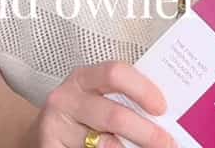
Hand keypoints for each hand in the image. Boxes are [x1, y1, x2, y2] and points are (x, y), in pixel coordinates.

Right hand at [24, 62, 176, 147]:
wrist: (45, 134)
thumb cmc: (84, 117)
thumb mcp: (98, 100)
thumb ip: (124, 101)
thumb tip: (167, 116)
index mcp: (83, 78)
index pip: (114, 73)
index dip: (142, 89)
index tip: (162, 108)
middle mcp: (66, 99)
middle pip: (114, 115)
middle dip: (147, 133)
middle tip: (168, 143)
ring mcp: (55, 126)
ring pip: (105, 145)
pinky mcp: (49, 147)